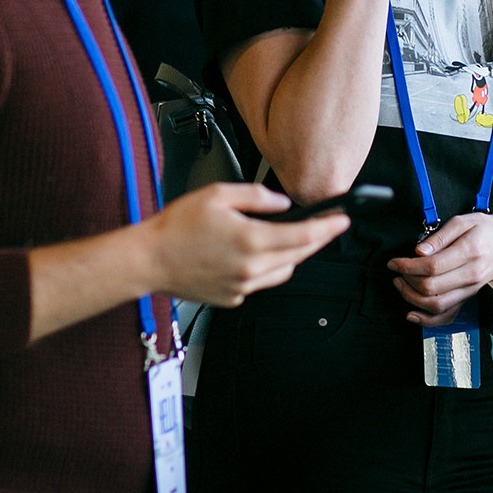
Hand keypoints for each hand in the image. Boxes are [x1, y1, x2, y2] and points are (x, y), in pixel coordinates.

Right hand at [147, 184, 348, 306]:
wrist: (149, 259)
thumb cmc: (177, 227)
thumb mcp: (218, 195)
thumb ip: (257, 197)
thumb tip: (282, 204)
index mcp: (251, 240)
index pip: (305, 236)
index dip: (329, 228)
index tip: (342, 220)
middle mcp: (251, 268)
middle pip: (300, 255)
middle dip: (316, 240)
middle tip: (324, 227)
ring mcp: (243, 286)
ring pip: (283, 272)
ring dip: (292, 256)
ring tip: (288, 239)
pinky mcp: (233, 297)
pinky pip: (261, 282)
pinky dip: (266, 268)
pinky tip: (254, 255)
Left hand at [386, 210, 492, 326]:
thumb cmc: (487, 228)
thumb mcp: (463, 221)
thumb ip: (440, 236)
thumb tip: (419, 251)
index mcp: (470, 252)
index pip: (432, 266)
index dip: (407, 266)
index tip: (394, 262)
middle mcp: (472, 275)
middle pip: (431, 287)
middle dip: (407, 280)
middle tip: (398, 270)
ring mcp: (472, 289)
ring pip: (437, 305)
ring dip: (412, 298)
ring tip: (401, 285)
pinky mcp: (470, 296)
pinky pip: (448, 315)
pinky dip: (428, 319)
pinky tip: (412, 314)